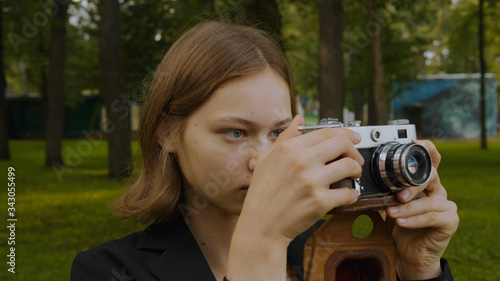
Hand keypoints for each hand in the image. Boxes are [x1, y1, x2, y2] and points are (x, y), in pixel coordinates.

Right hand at [227, 115, 362, 279]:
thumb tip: (298, 119)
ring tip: (353, 176)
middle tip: (355, 159)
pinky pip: (348, 193)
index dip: (344, 134)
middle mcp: (301, 161)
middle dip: (354, 150)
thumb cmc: (262, 194)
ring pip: (349, 166)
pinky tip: (348, 195)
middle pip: (342, 144)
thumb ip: (285, 137)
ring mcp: (311, 181)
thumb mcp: (266, 159)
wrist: (260, 226)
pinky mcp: (320, 201)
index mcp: (289, 149)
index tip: (352, 139)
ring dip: (356, 170)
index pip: (326, 132)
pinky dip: (352, 194)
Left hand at [385, 140, 458, 279]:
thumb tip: (361, 180)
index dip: (425, 150)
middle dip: (412, 184)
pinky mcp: (450, 220)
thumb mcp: (386, 204)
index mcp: (422, 181)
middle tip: (396, 195)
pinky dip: (415, 219)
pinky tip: (401, 222)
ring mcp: (445, 204)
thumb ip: (381, 191)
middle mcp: (436, 189)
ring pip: (429, 199)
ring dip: (409, 206)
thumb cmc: (396, 225)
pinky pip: (433, 217)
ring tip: (392, 212)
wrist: (406, 253)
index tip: (414, 144)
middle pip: (430, 176)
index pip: (429, 159)